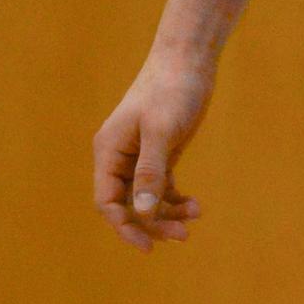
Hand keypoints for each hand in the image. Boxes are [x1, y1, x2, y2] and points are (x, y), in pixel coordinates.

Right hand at [94, 50, 214, 253]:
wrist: (189, 59)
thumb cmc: (172, 89)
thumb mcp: (161, 130)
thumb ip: (150, 171)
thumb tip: (140, 211)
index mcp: (108, 151)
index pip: (107, 201)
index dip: (125, 226)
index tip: (148, 244)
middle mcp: (119, 157)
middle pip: (128, 204)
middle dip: (152, 222)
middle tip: (182, 235)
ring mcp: (139, 156)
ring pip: (146, 197)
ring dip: (167, 212)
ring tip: (195, 216)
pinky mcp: (159, 152)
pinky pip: (161, 186)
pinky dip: (175, 198)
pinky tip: (195, 206)